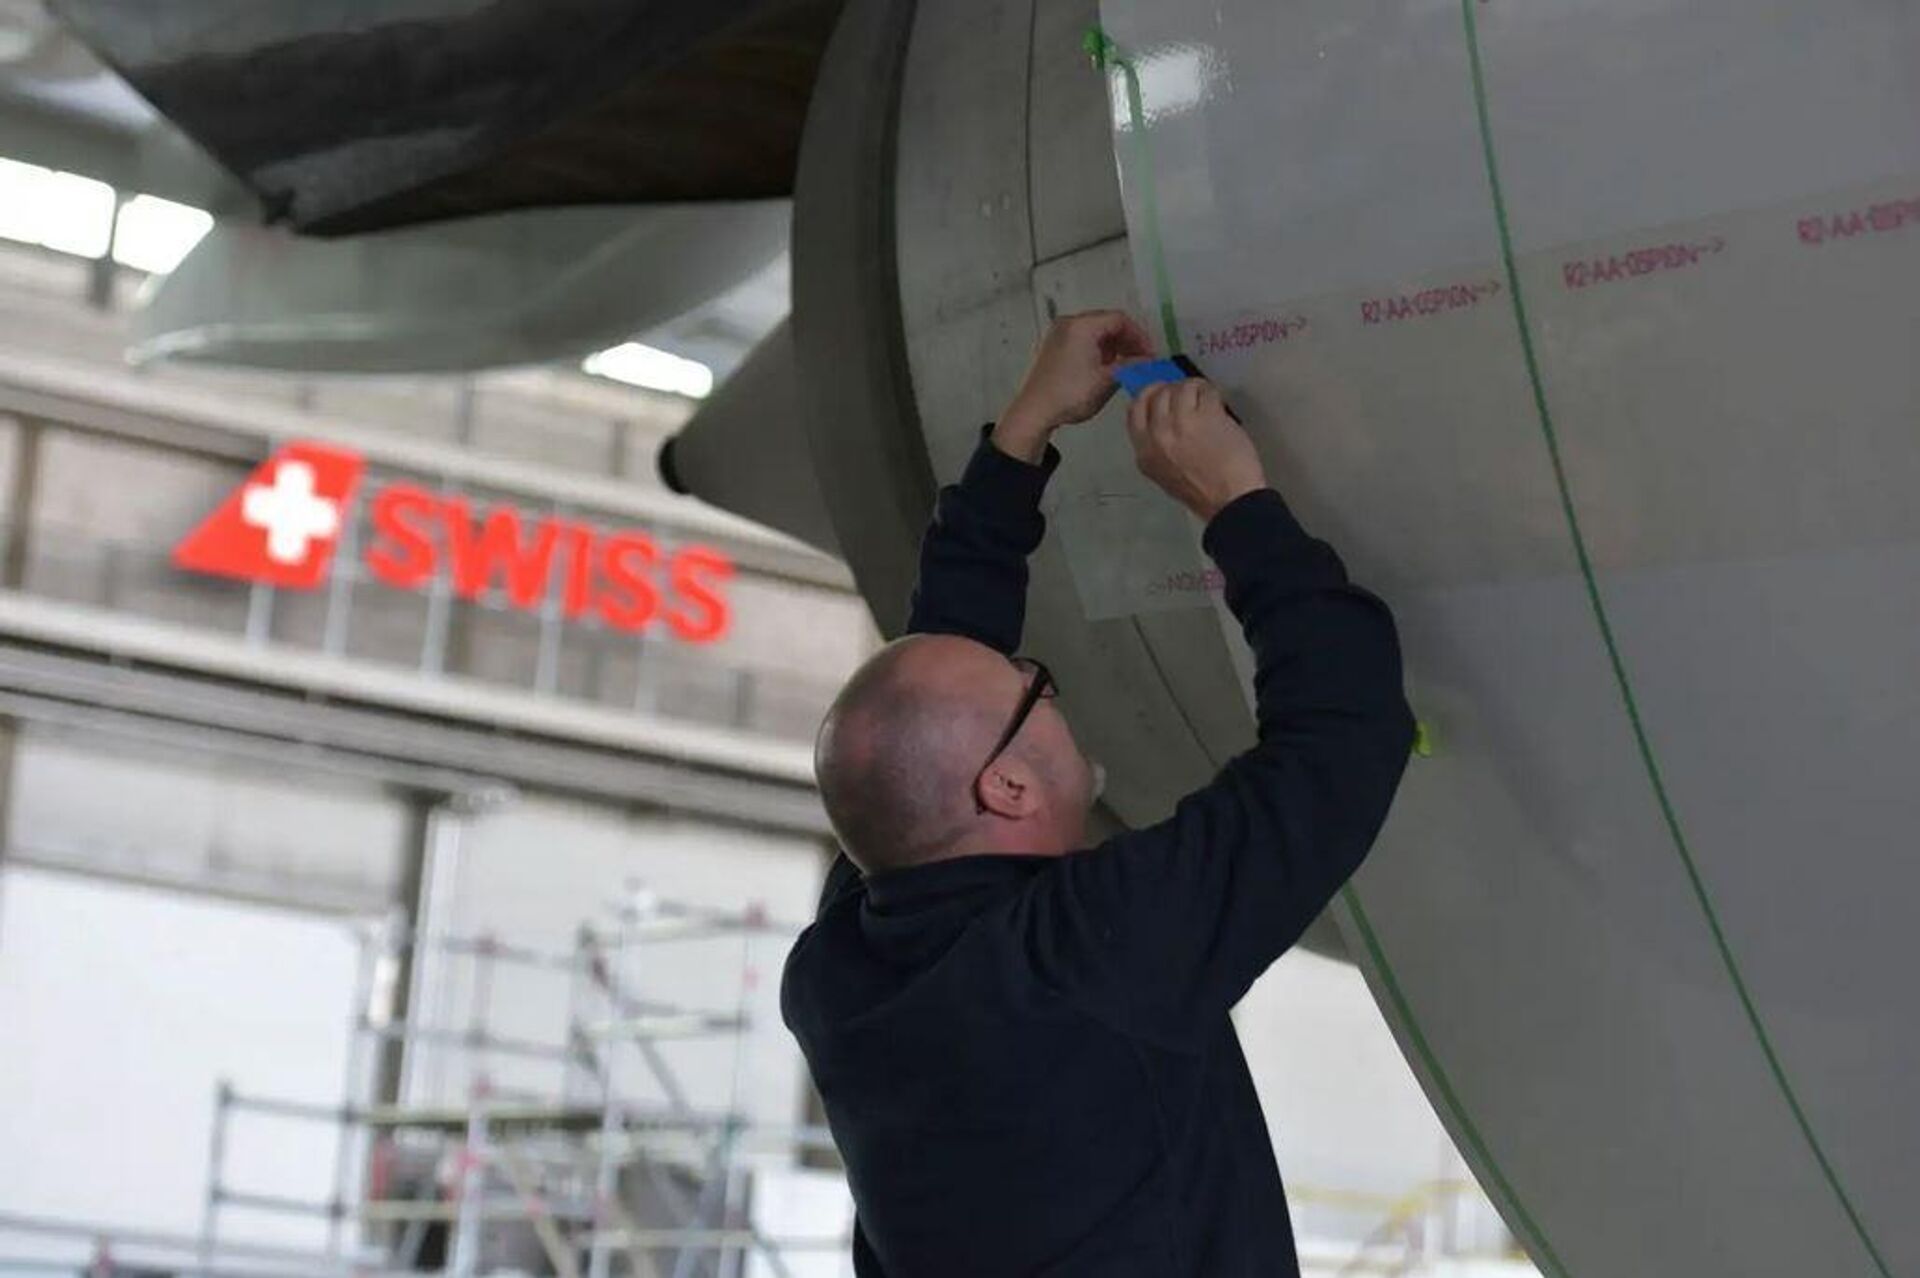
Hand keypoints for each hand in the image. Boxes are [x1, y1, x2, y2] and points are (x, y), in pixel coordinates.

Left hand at [993, 310, 1154, 461]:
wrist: (1035, 412)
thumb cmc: (1067, 395)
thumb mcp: (1107, 380)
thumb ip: (1132, 366)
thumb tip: (1147, 362)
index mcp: (1081, 326)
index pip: (1119, 319)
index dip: (1139, 336)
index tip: (1149, 353)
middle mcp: (1067, 324)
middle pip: (1106, 323)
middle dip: (1127, 341)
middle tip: (1140, 359)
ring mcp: (1057, 335)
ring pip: (1094, 332)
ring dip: (1113, 347)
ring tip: (1125, 366)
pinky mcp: (1052, 348)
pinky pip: (1081, 341)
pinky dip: (1097, 351)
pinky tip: (1105, 369)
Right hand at [1126, 379, 1267, 520]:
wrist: (1230, 502)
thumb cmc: (1203, 494)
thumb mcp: (1164, 474)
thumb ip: (1157, 448)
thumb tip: (1163, 421)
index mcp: (1145, 453)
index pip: (1134, 411)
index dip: (1148, 396)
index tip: (1159, 392)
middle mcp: (1158, 435)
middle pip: (1157, 394)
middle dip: (1172, 390)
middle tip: (1187, 393)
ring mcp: (1181, 423)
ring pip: (1180, 388)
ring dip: (1194, 389)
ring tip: (1205, 398)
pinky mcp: (1206, 416)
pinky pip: (1204, 391)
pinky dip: (1211, 392)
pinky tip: (1217, 402)